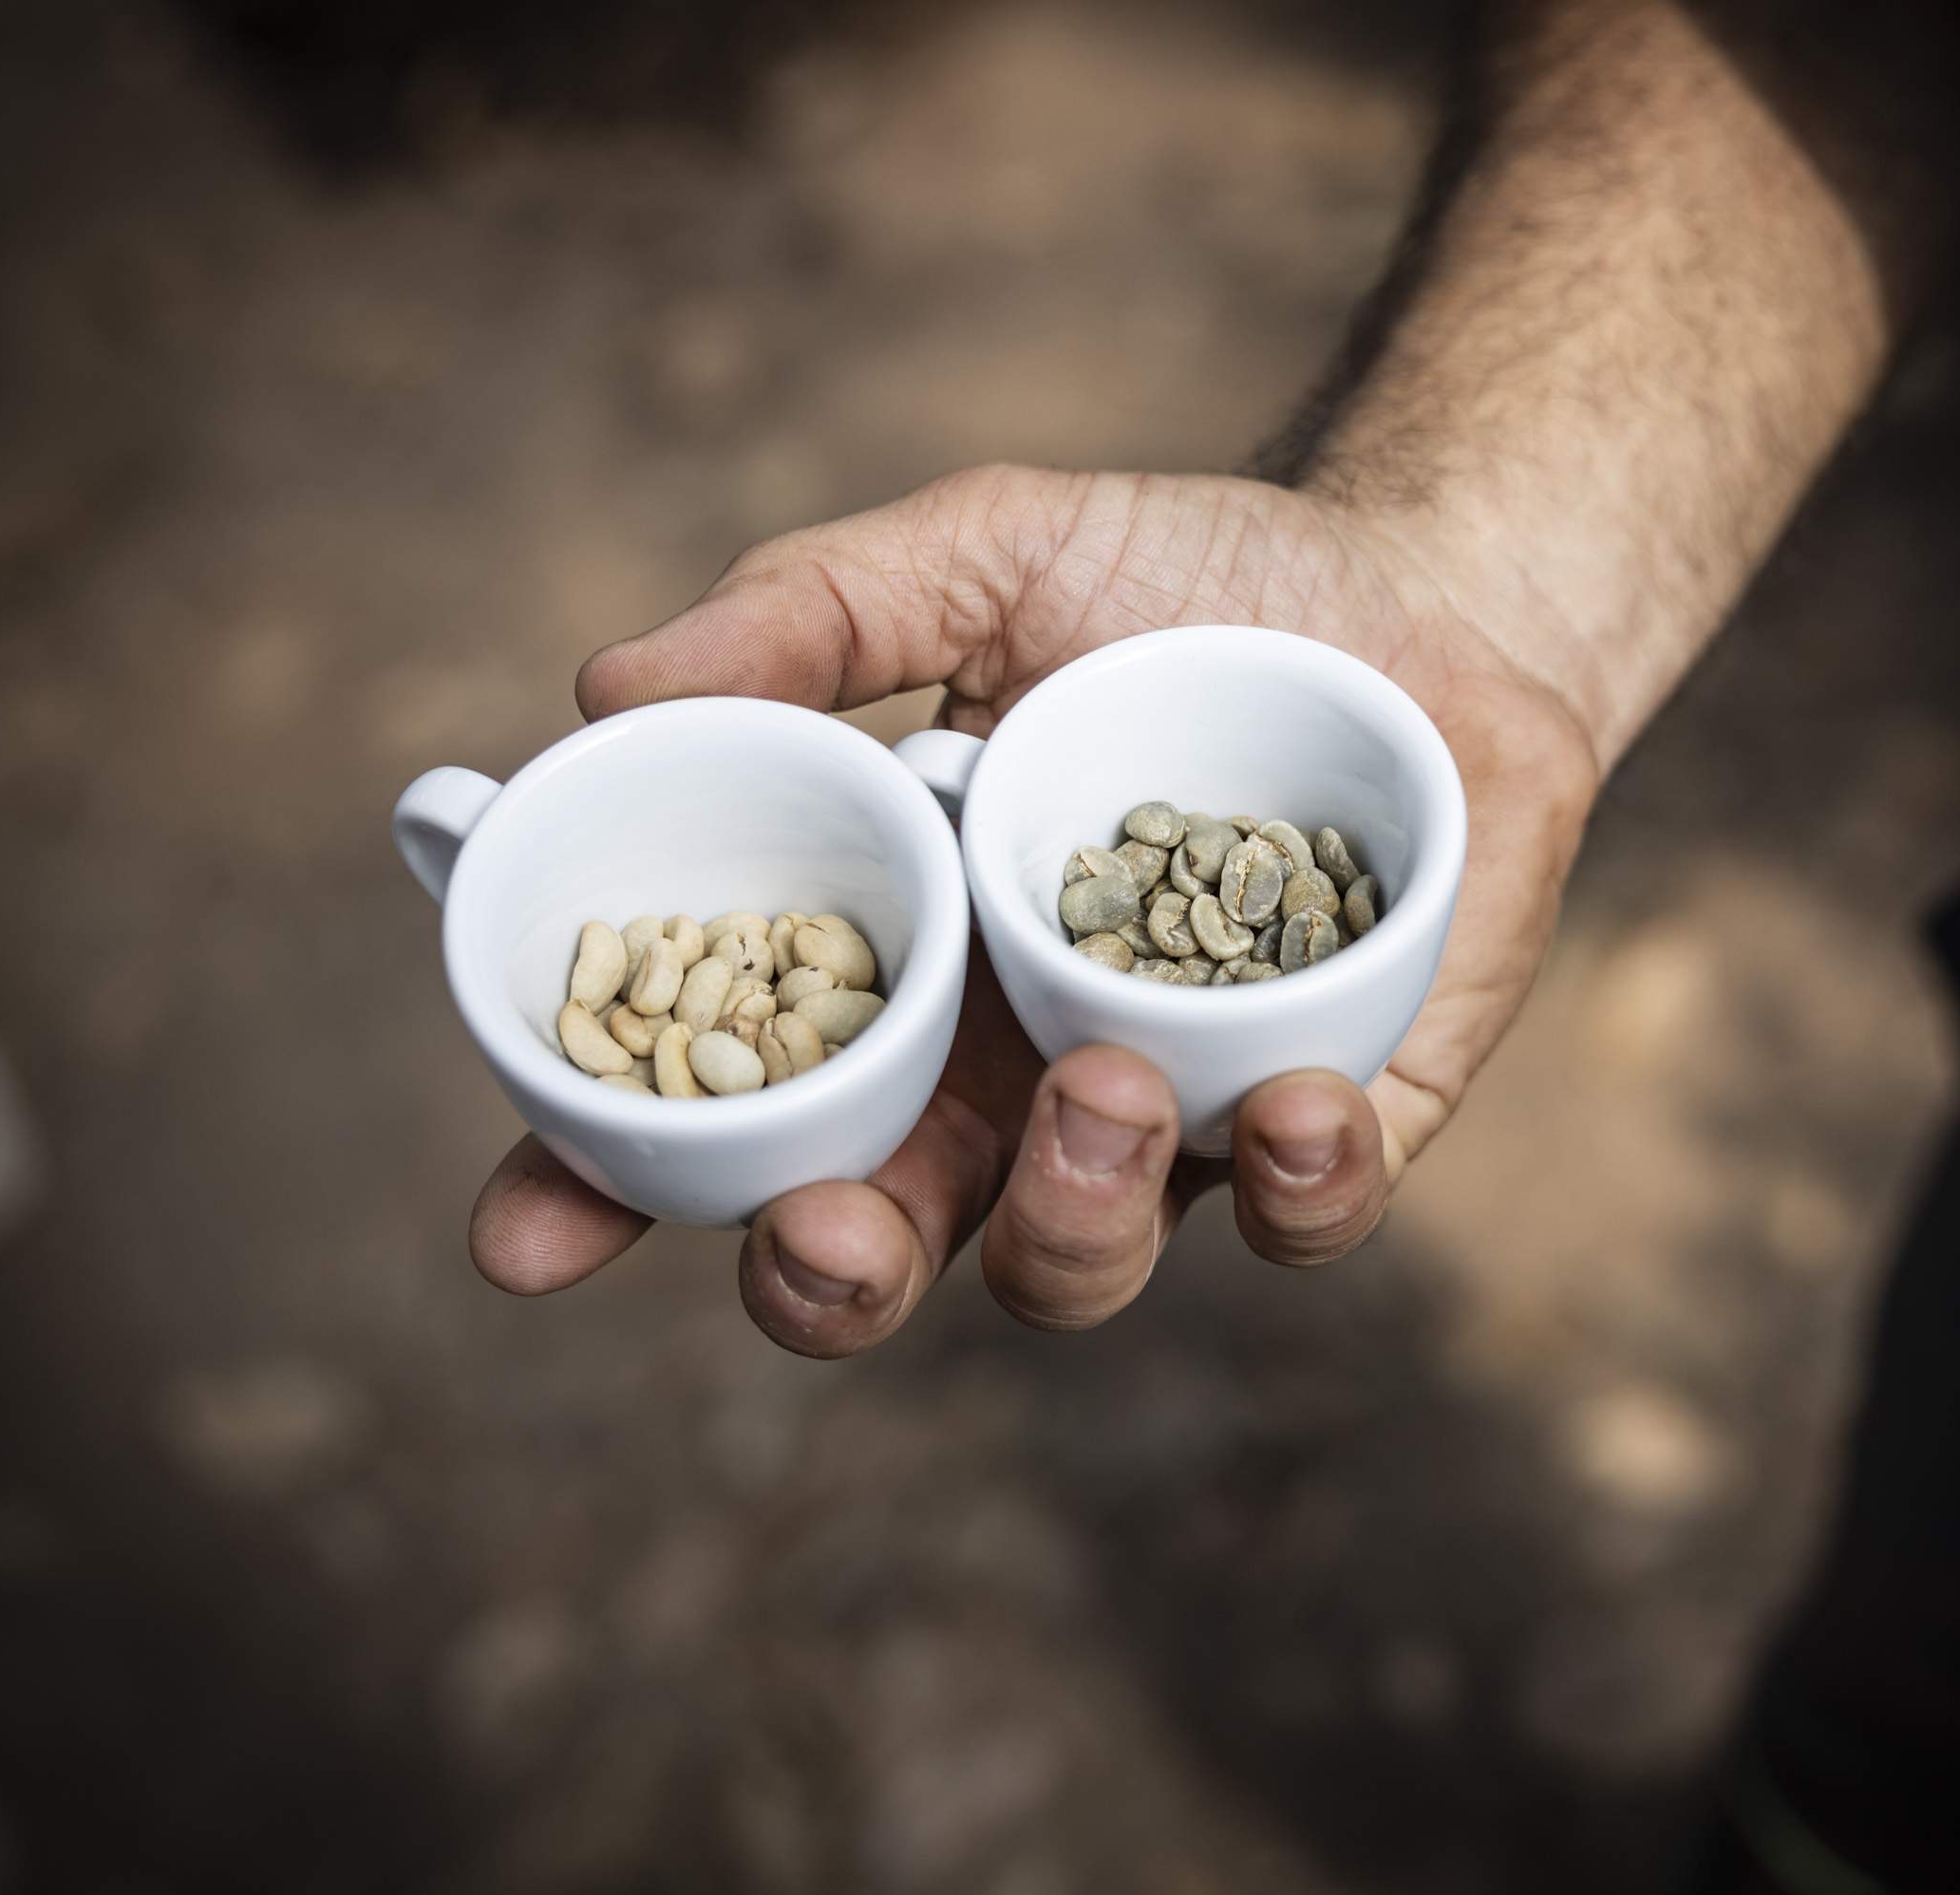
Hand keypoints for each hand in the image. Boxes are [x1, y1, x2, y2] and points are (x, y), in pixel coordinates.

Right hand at [466, 466, 1599, 1354]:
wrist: (1430, 586)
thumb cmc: (1186, 578)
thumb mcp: (988, 553)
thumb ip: (812, 615)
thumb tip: (607, 688)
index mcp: (898, 975)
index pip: (724, 1114)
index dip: (609, 1193)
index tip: (529, 1233)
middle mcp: (1013, 1076)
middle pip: (882, 1247)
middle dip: (832, 1276)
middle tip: (828, 1226)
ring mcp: (1179, 1116)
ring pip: (1080, 1262)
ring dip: (1069, 1216)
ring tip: (1101, 1087)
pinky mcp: (1349, 1114)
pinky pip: (1307, 1215)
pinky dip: (1298, 1187)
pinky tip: (1298, 1106)